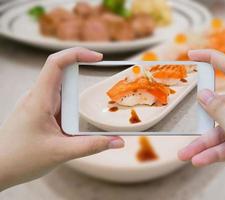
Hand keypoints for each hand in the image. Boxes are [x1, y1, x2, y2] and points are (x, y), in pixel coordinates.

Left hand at [0, 47, 123, 190]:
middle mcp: (38, 97)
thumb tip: (118, 141)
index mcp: (39, 99)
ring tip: (82, 116)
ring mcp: (38, 104)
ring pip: (62, 90)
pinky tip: (73, 125)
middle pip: (62, 74)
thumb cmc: (20, 159)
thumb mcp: (61, 153)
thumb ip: (92, 146)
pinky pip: (59, 103)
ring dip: (76, 98)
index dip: (77, 54)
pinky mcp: (40, 113)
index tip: (98, 57)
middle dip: (82, 77)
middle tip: (99, 85)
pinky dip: (71, 108)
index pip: (56, 64)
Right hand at [178, 49, 224, 198]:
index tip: (193, 53)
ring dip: (204, 143)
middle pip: (223, 108)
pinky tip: (200, 160)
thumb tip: (203, 95)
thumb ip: (219, 109)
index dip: (212, 58)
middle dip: (203, 122)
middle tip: (186, 126)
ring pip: (222, 130)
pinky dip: (214, 152)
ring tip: (186, 154)